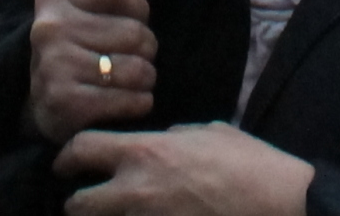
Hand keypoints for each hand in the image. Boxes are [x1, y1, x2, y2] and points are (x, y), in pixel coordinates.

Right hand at [30, 0, 157, 143]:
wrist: (37, 100)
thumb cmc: (74, 44)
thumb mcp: (86, 5)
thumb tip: (144, 17)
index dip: (139, 8)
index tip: (136, 21)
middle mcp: (49, 28)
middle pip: (133, 32)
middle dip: (148, 48)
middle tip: (143, 57)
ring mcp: (54, 66)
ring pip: (134, 68)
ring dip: (147, 77)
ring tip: (141, 79)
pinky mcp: (63, 103)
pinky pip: (123, 100)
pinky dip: (139, 102)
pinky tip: (138, 101)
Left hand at [55, 123, 312, 215]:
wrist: (272, 201)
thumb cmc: (245, 160)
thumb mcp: (207, 131)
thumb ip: (174, 137)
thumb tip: (160, 142)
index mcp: (145, 152)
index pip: (84, 148)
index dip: (68, 154)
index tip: (67, 161)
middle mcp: (135, 190)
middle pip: (77, 204)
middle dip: (75, 201)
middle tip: (84, 196)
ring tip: (111, 213)